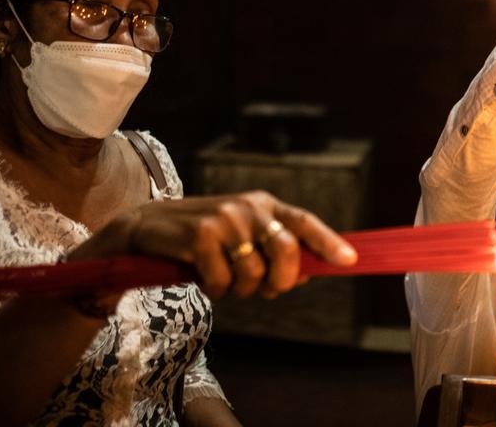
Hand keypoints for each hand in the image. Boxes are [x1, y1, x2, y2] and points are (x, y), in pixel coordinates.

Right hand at [69, 192, 356, 299]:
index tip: (350, 261)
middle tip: (262, 290)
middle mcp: (248, 207)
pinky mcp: (200, 236)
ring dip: (239, 290)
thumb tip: (309, 273)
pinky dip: (215, 290)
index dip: (328, 242)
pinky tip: (201, 276)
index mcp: (263, 204)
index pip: (303, 221)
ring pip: (254, 276)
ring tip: (221, 278)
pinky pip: (223, 283)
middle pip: (287, 253)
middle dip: (279, 282)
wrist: (145, 228)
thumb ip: (273, 252)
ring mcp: (224, 219)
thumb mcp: (240, 239)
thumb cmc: (200, 238)